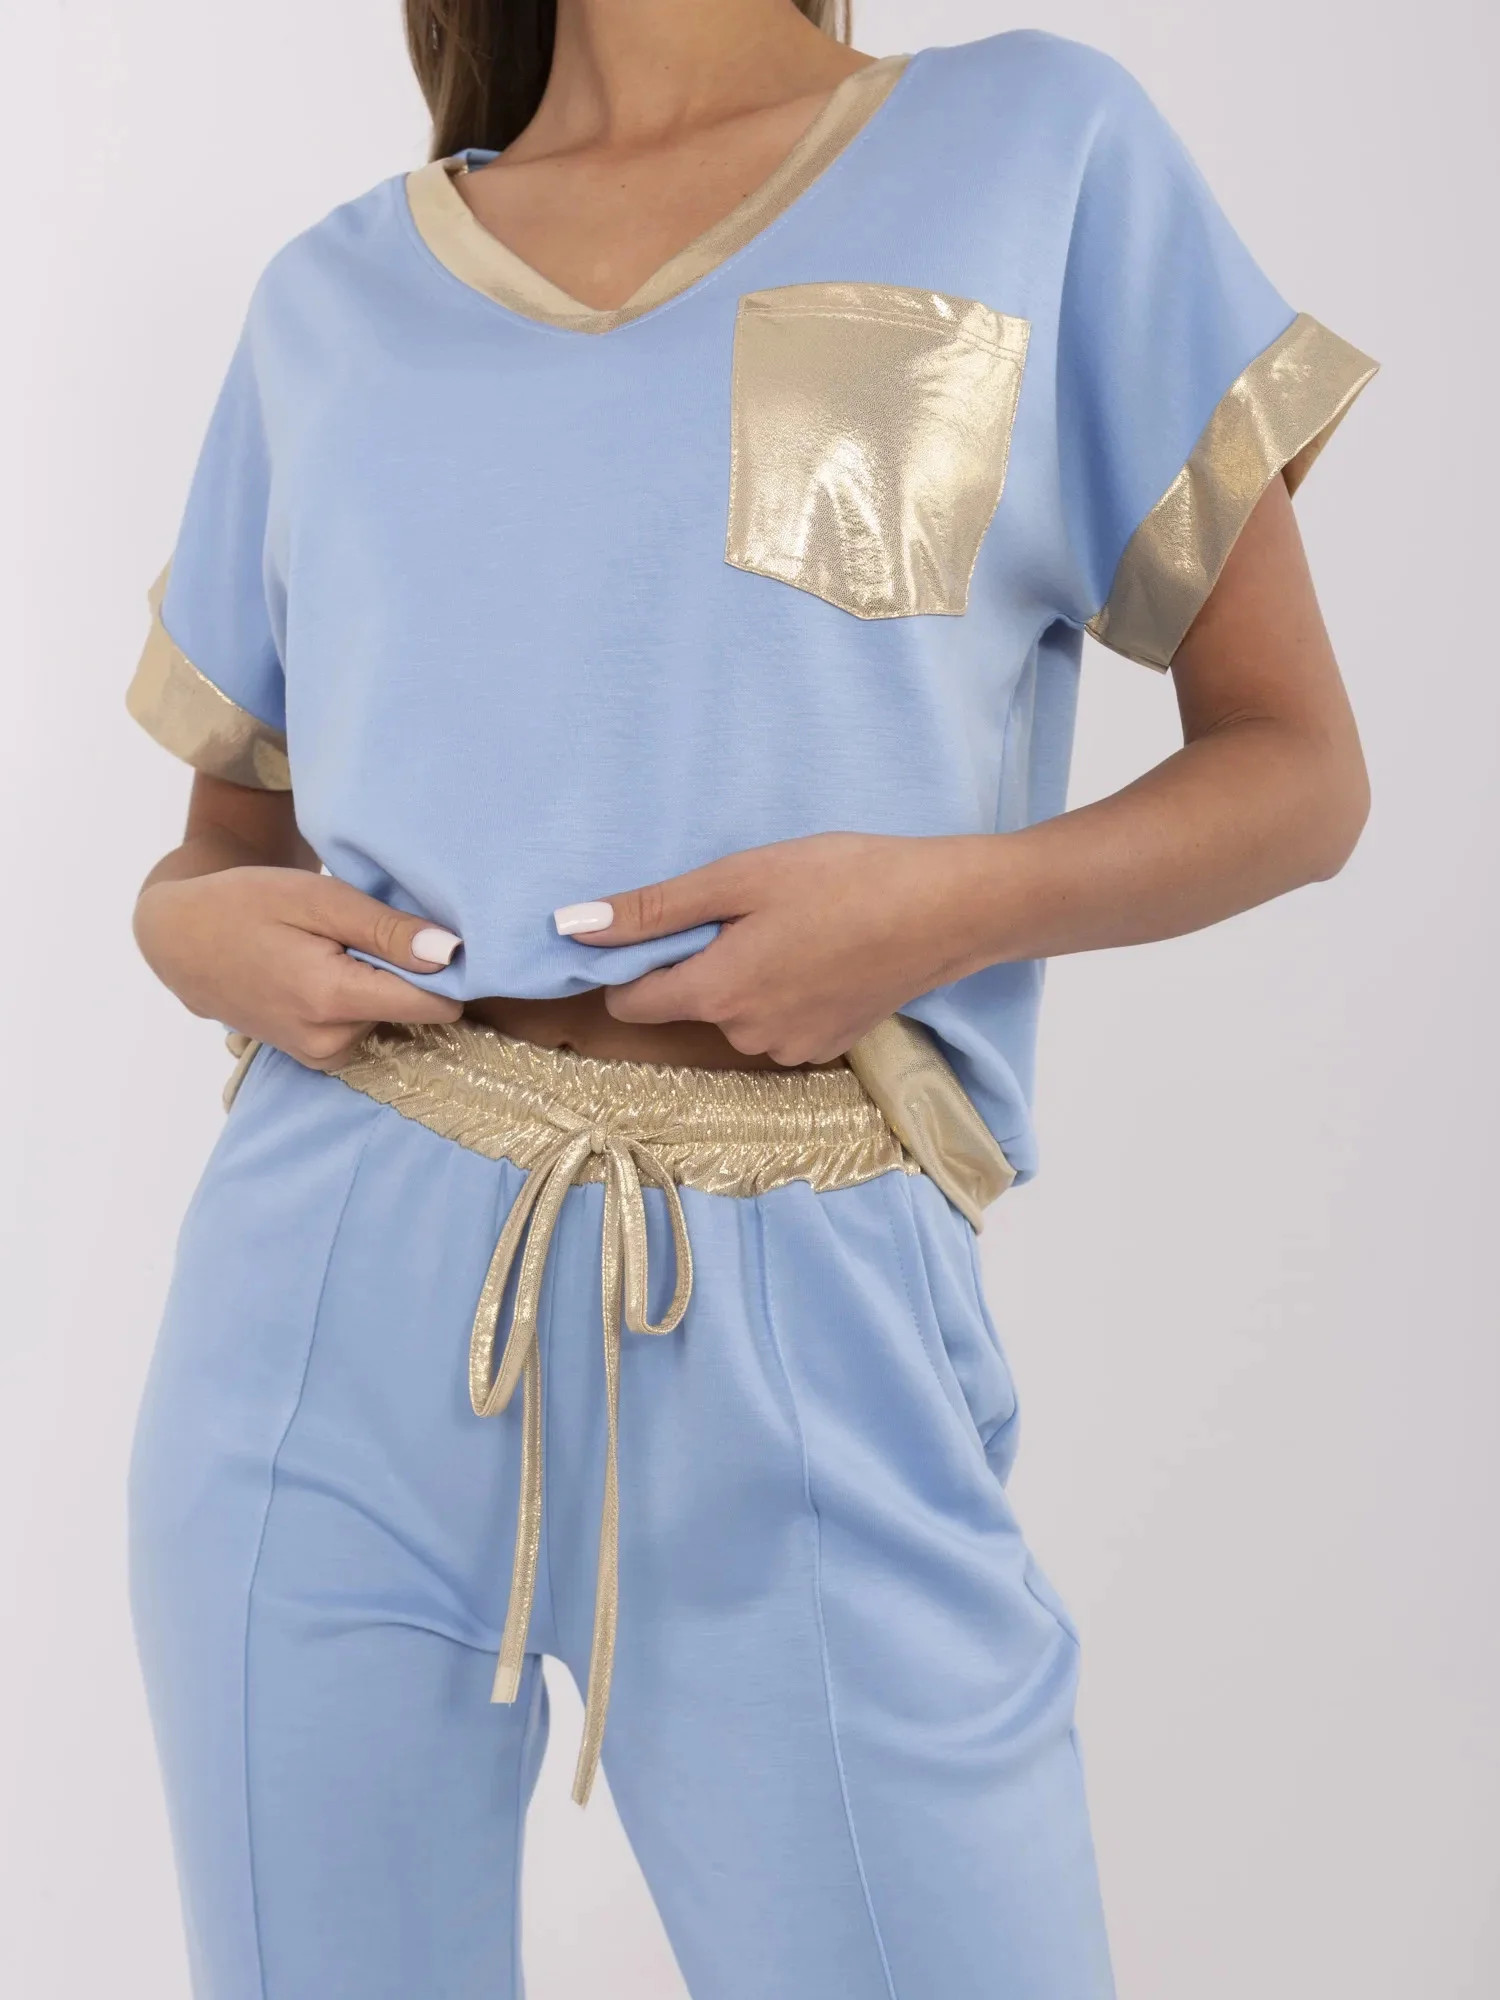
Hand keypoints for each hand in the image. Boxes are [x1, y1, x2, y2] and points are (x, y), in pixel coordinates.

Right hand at [134, 866, 464, 1070]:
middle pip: (413, 1011)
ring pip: (391, 1020)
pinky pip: (366, 1029)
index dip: (448, 972)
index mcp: (332, 998)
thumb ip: (386, 929)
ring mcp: (319, 1055)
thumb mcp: (318, 897)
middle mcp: (329, 1040)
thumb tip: (451, 954)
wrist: (181, 938)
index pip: (434, 1005)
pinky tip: (330, 971)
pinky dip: (360, 1001)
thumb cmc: (247, 904)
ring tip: (338, 950)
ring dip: (379, 985)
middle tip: (367, 934)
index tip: (442, 944)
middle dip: (406, 974)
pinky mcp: (314, 1058)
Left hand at [557, 833, 985, 1066]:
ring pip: (736, 1014)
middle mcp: (745, 1036)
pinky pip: (779, 1024)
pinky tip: (824, 955)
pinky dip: (787, 993)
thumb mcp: (741, 877)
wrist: (947, 910)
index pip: (629, 1003)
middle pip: (688, 1004)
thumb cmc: (844, 879)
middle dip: (701, 962)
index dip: (632, 964)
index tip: (661, 927)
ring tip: (797, 928)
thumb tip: (571, 928)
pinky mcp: (828, 1049)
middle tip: (753, 911)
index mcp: (715, 993)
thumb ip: (653, 909)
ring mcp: (790, 1049)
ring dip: (748, 977)